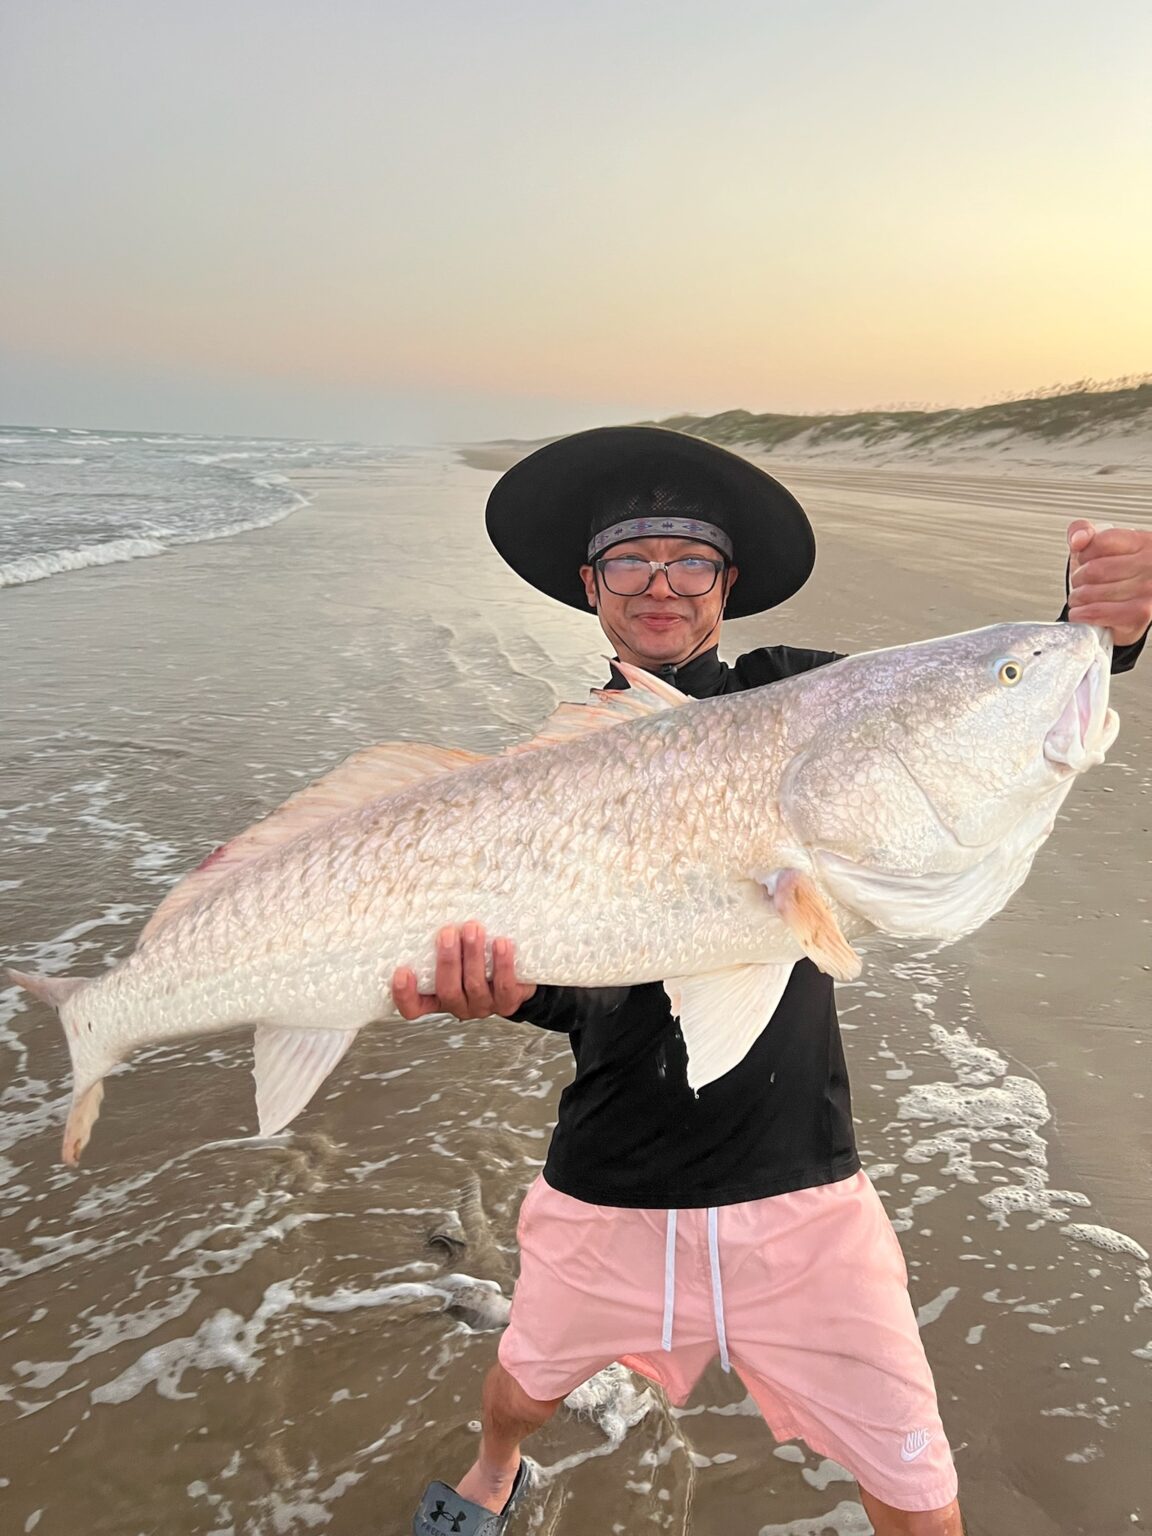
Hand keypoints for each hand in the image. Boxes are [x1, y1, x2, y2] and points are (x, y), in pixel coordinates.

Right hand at [392, 923, 536, 1021]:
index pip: (414, 1007)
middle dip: (447, 961)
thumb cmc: (479, 958)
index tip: (403, 971)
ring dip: (473, 955)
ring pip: (474, 984)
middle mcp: (458, 1004)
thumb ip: (442, 940)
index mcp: (437, 996)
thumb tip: (430, 902)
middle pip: (446, 990)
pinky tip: (501, 943)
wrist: (518, 973)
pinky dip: (502, 963)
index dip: (405, 995)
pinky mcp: (507, 1002)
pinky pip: (504, 985)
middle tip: (448, 933)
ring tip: (474, 929)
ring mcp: (482, 1005)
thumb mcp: (456, 952)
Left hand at [1067, 519, 1151, 646]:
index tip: (1085, 562)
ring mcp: (1148, 589)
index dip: (1083, 555)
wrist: (1134, 613)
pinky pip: (1096, 611)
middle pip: (1093, 570)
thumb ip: (1083, 532)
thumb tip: (1078, 539)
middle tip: (1081, 586)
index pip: (1100, 542)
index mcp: (1144, 543)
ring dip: (1077, 600)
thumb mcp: (1101, 549)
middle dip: (1078, 581)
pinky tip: (1083, 613)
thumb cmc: (1120, 579)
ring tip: (1083, 601)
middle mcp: (1150, 564)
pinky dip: (1081, 614)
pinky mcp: (1140, 613)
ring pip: (1091, 592)